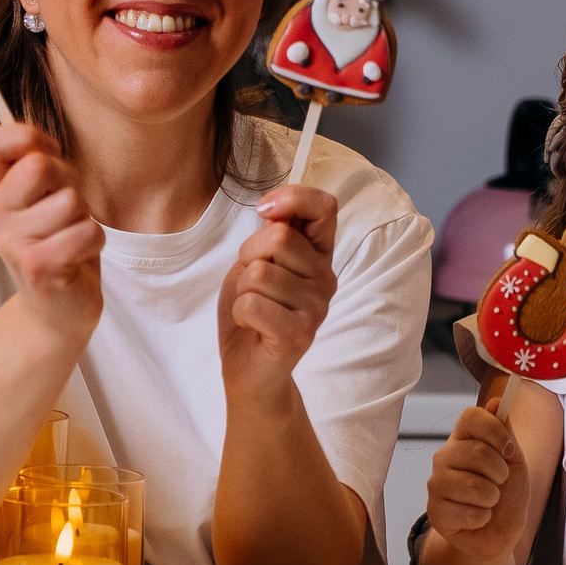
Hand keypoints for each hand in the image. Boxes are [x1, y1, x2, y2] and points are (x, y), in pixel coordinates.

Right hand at [0, 123, 103, 344]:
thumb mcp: (42, 196)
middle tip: (66, 208)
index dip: (27, 138)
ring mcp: (11, 242)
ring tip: (70, 235)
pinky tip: (78, 255)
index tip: (48, 156)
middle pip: (38, 166)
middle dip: (68, 181)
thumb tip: (42, 141)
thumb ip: (37, 163)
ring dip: (83, 216)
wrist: (57, 309)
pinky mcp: (37, 266)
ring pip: (70, 200)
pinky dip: (94, 240)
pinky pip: (85, 231)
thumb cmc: (56, 242)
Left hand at [217, 184, 337, 394]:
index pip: (324, 207)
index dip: (292, 197)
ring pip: (258, 274)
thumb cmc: (253, 309)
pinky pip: (252, 304)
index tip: (265, 210)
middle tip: (251, 282)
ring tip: (254, 308)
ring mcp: (316, 308)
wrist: (249, 367)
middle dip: (248, 255)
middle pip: (278, 238)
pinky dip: (239, 312)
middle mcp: (326, 279)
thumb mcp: (258, 260)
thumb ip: (272, 233)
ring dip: (242, 290)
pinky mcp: (299, 335)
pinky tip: (252, 325)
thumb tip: (272, 208)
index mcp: (319, 255)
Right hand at [426, 395, 525, 563]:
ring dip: (492, 499)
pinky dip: (482, 519)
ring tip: (488, 503)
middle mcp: (444, 457)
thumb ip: (505, 431)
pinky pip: (467, 513)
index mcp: (463, 439)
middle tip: (499, 484)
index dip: (495, 431)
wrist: (499, 534)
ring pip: (473, 485)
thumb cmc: (506, 495)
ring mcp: (436, 484)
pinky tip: (477, 518)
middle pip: (477, 451)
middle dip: (500, 473)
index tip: (508, 450)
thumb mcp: (514, 461)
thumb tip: (496, 399)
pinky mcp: (434, 512)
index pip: (470, 417)